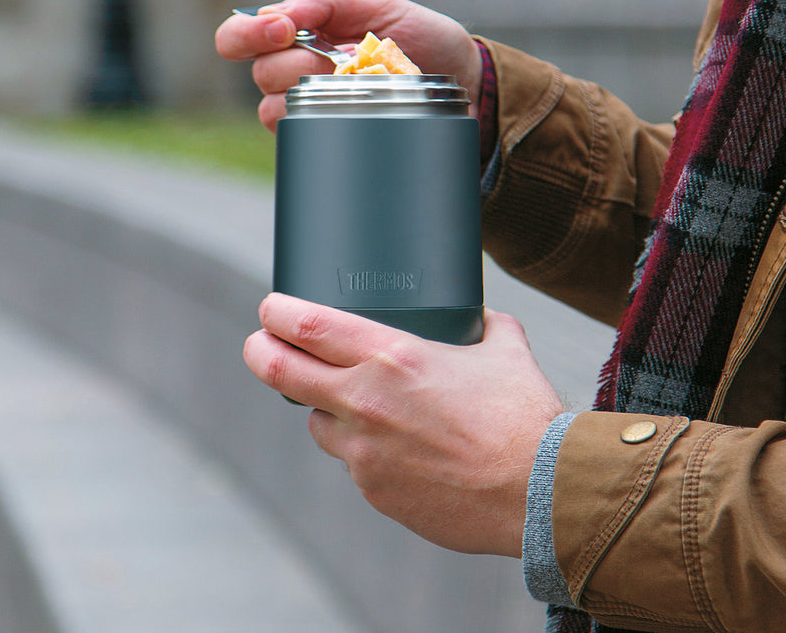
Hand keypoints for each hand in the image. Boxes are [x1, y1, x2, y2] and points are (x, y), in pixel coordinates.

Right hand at [214, 0, 482, 130]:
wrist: (461, 81)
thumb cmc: (422, 40)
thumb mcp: (379, 7)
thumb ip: (327, 2)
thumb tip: (281, 13)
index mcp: (301, 34)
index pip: (241, 36)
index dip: (247, 34)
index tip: (283, 30)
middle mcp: (296, 72)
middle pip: (261, 73)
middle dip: (295, 63)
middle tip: (337, 61)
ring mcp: (311, 108)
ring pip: (274, 108)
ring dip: (310, 95)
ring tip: (354, 87)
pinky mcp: (329, 136)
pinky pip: (302, 136)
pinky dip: (322, 122)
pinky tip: (353, 111)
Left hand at [244, 293, 563, 556]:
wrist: (542, 494)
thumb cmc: (523, 416)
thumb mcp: (505, 348)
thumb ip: (484, 323)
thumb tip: (479, 315)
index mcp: (393, 357)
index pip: (307, 326)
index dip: (277, 312)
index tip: (271, 308)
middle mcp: (366, 402)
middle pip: (280, 371)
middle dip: (260, 351)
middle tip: (260, 344)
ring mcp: (364, 453)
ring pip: (317, 422)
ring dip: (326, 408)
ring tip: (363, 407)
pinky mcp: (374, 491)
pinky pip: (353, 462)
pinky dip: (364, 449)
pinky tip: (404, 450)